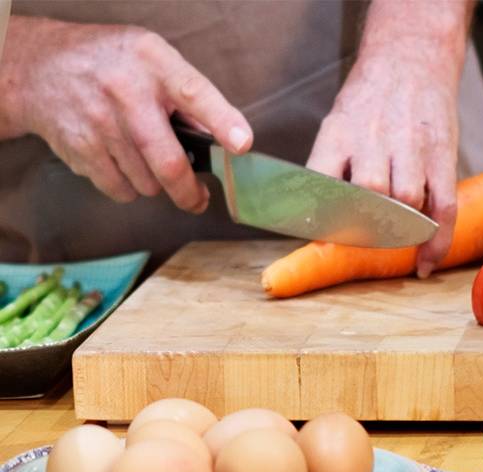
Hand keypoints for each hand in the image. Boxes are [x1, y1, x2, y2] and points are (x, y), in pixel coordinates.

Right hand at [0, 17, 251, 211]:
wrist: (39, 68)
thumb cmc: (111, 65)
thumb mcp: (153, 59)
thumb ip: (188, 94)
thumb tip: (222, 138)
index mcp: (154, 62)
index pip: (194, 94)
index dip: (222, 122)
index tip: (242, 144)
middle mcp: (126, 91)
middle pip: (168, 161)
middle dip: (189, 191)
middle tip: (198, 199)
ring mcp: (100, 122)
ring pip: (146, 182)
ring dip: (154, 183)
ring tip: (146, 160)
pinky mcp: (81, 148)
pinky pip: (120, 189)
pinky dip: (128, 187)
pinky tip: (122, 163)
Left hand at [307, 1, 470, 277]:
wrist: (411, 57)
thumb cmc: (368, 101)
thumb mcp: (336, 123)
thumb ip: (327, 168)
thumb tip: (311, 221)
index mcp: (339, 132)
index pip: (324, 183)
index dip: (323, 219)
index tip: (322, 244)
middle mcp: (375, 138)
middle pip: (369, 195)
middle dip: (365, 228)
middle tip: (363, 245)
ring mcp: (412, 146)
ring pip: (406, 202)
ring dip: (399, 231)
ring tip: (394, 242)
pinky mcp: (443, 155)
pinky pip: (443, 206)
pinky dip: (436, 240)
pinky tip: (425, 261)